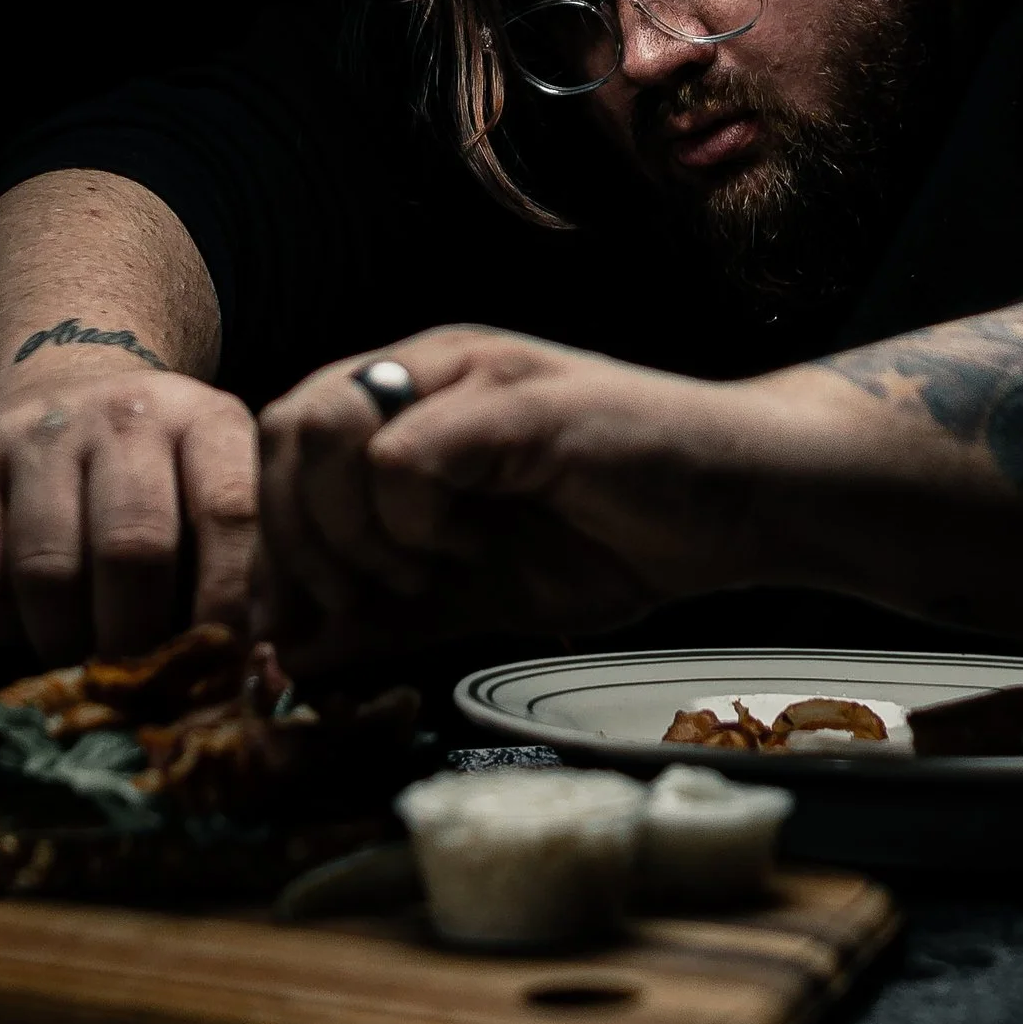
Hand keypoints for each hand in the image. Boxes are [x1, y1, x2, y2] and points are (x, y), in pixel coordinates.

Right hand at [0, 358, 259, 661]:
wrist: (65, 384)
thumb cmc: (161, 473)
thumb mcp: (217, 489)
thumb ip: (246, 569)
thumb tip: (259, 675)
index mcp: (205, 421)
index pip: (228, 513)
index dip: (227, 605)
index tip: (220, 665)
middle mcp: (121, 415)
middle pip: (131, 547)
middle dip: (138, 639)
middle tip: (138, 681)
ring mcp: (36, 435)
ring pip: (46, 568)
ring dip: (65, 640)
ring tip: (80, 659)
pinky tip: (22, 627)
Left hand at [253, 327, 772, 670]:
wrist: (745, 505)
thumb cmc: (620, 537)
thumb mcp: (472, 591)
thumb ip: (380, 614)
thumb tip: (284, 658)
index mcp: (412, 396)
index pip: (282, 443)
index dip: (278, 540)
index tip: (312, 622)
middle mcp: (431, 365)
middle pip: (287, 426)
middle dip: (299, 538)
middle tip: (359, 604)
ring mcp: (473, 371)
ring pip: (329, 428)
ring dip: (353, 527)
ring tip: (419, 574)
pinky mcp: (518, 399)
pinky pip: (407, 453)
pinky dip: (416, 522)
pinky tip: (469, 552)